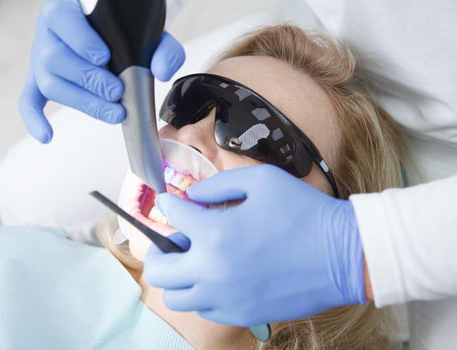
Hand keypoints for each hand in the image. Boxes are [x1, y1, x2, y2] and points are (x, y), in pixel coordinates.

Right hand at [19, 0, 184, 142]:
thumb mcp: (148, 30)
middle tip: (116, 92)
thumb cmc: (126, 30)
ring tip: (114, 112)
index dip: (81, 41)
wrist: (115, 31)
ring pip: (49, 83)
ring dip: (83, 102)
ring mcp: (41, 58)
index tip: (104, 57)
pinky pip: (29, 99)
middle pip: (54, 59)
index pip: (63, 21)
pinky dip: (35, 118)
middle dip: (88, 80)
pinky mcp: (41, 80)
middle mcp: (49, 32)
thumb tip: (162, 72)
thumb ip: (162, 48)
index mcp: (68, 9)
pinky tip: (47, 135)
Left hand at [144, 164, 366, 325]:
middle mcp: (212, 271)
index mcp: (215, 233)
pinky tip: (217, 277)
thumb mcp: (262, 180)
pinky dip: (200, 293)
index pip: (172, 215)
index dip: (168, 204)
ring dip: (176, 276)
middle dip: (158, 248)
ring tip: (194, 260)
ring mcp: (225, 298)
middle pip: (158, 269)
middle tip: (172, 239)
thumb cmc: (305, 214)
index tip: (170, 203)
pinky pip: (203, 309)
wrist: (343, 255)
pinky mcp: (241, 314)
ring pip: (174, 296)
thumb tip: (192, 196)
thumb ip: (218, 184)